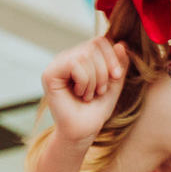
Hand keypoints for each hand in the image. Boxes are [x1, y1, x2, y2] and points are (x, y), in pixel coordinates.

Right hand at [41, 35, 129, 150]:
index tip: (116, 76)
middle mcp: (68, 57)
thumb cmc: (97, 108)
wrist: (84, 130)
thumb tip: (121, 44)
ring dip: (94, 80)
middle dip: (104, 71)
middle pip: (94, 46)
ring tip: (89, 94)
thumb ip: (119, 64)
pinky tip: (79, 93)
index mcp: (82, 57)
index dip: (112, 57)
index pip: (100, 41)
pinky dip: (84, 82)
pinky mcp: (50, 74)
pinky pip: (74, 64)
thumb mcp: (114, 84)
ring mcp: (57, 64)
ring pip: (85, 55)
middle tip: (100, 90)